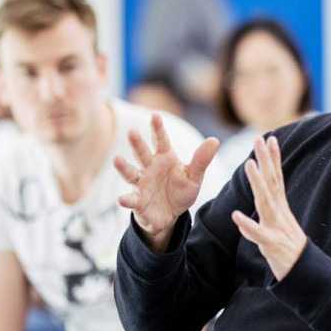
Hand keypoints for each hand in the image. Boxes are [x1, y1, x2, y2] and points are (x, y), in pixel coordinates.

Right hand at [114, 114, 218, 248]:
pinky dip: (125, 199)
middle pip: (142, 153)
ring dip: (123, 167)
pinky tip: (120, 199)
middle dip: (137, 143)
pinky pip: (130, 199)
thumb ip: (201, 159)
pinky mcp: (137, 201)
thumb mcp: (194, 176)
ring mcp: (141, 184)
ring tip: (116, 159)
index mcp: (164, 158)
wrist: (171, 215)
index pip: (160, 140)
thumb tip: (214, 140)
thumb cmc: (180, 191)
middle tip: (132, 132)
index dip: (157, 128)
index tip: (155, 115)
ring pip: (131, 173)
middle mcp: (149, 168)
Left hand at [231, 135, 308, 281]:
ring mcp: (277, 228)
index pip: (277, 178)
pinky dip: (248, 226)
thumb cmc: (290, 248)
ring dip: (257, 183)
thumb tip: (266, 191)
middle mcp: (280, 214)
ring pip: (266, 202)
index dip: (273, 158)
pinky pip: (258, 234)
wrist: (304, 274)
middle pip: (272, 182)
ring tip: (249, 165)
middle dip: (266, 160)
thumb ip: (273, 207)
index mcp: (281, 208)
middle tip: (260, 138)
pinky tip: (236, 216)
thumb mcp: (282, 223)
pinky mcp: (272, 245)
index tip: (270, 138)